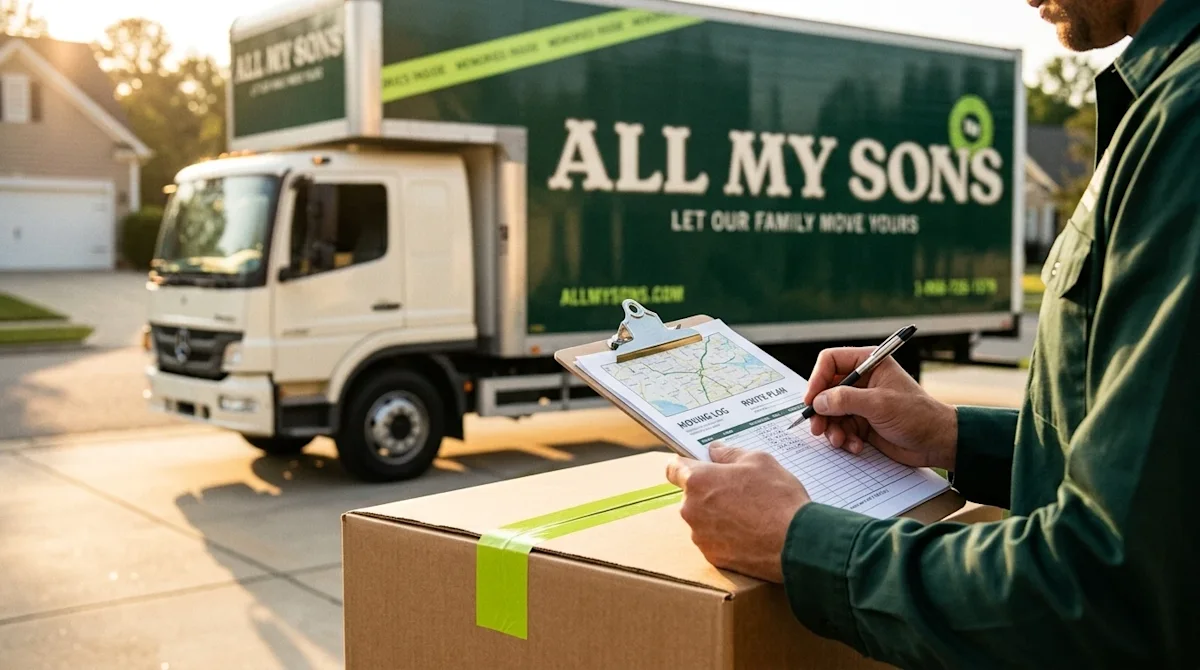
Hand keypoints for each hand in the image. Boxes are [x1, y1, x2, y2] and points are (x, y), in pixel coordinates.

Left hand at [665, 443, 809, 582]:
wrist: (795, 543)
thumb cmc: (778, 498)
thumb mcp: (759, 461)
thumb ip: (730, 453)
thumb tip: (715, 451)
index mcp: (698, 481)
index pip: (673, 468)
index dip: (686, 465)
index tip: (700, 466)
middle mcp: (691, 509)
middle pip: (691, 495)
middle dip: (710, 491)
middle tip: (739, 490)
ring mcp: (700, 536)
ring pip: (703, 519)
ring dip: (718, 515)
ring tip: (749, 514)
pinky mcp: (713, 557)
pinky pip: (714, 540)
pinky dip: (726, 536)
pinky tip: (750, 532)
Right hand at [805, 347, 956, 469]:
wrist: (937, 443)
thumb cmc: (918, 416)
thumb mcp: (880, 404)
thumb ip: (846, 399)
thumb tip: (818, 401)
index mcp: (869, 363)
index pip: (830, 361)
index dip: (817, 379)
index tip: (811, 400)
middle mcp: (862, 380)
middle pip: (825, 389)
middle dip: (821, 410)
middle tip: (817, 427)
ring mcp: (861, 402)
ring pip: (830, 412)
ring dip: (832, 428)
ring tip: (840, 440)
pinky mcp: (862, 422)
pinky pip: (840, 428)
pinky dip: (844, 438)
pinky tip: (856, 446)